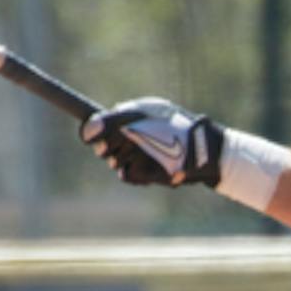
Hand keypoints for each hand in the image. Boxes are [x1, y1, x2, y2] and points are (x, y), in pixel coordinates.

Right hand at [80, 96, 223, 187]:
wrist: (204, 154)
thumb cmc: (176, 129)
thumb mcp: (142, 119)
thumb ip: (111, 122)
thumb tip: (85, 130)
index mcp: (131, 115)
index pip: (99, 122)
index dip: (93, 130)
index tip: (89, 136)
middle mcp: (131, 134)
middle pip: (102, 145)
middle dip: (113, 147)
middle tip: (132, 143)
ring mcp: (137, 154)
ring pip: (113, 162)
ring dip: (129, 159)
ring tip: (150, 155)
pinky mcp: (144, 172)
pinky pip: (127, 175)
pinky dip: (139, 173)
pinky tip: (153, 170)